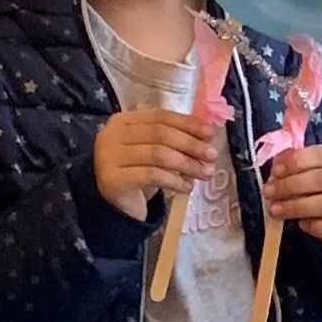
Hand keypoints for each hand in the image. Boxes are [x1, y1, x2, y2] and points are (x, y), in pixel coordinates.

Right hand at [91, 110, 217, 220]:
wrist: (112, 205)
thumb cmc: (137, 173)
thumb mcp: (153, 150)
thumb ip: (172, 138)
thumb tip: (207, 133)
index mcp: (122, 120)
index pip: (159, 116)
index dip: (187, 123)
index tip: (210, 133)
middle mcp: (111, 135)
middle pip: (160, 134)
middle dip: (190, 144)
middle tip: (212, 155)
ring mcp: (109, 157)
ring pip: (158, 154)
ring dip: (187, 164)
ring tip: (206, 173)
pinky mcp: (113, 179)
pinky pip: (152, 175)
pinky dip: (175, 180)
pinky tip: (187, 187)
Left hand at [263, 145, 321, 245]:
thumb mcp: (317, 170)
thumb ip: (297, 165)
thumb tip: (276, 165)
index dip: (296, 162)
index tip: (275, 172)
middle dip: (291, 185)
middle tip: (269, 192)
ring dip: (296, 207)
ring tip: (275, 210)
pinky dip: (314, 226)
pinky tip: (301, 224)